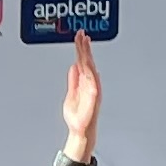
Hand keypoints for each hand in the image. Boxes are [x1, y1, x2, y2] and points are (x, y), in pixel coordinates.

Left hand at [59, 35, 101, 157]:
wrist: (80, 131)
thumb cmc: (78, 116)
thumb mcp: (71, 93)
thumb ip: (73, 80)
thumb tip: (73, 67)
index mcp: (84, 82)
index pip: (83, 61)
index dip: (81, 48)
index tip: (79, 36)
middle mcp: (90, 83)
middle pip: (87, 61)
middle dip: (84, 47)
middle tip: (81, 34)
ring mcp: (93, 89)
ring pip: (90, 68)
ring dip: (88, 56)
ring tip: (85, 44)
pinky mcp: (94, 97)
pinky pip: (93, 83)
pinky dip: (91, 74)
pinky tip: (90, 66)